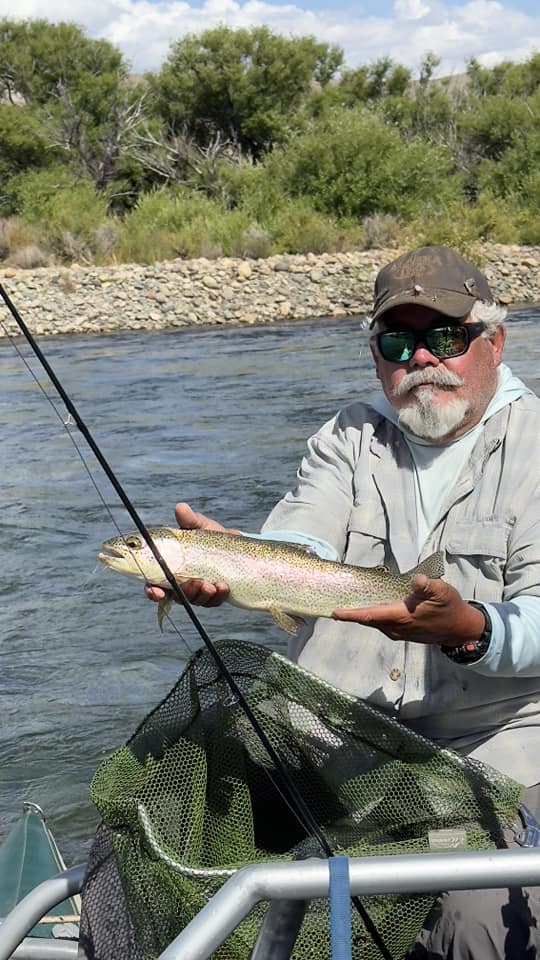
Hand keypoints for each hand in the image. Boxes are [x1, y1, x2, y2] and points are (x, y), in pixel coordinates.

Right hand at [145, 502, 233, 607]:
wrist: (236, 545)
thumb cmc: (211, 536)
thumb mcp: (199, 526)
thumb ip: (189, 520)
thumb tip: (180, 507)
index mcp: (170, 567)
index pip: (154, 583)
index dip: (151, 591)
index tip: (155, 591)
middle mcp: (180, 582)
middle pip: (174, 596)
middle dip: (183, 592)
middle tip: (195, 582)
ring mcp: (197, 591)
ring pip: (194, 600)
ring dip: (201, 594)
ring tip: (211, 584)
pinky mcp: (214, 597)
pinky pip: (213, 602)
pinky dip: (217, 596)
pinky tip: (223, 586)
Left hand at [332, 575, 484, 646]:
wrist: (460, 628)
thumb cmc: (450, 607)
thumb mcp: (442, 592)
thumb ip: (428, 586)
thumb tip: (417, 580)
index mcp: (401, 617)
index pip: (370, 616)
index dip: (351, 614)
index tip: (334, 612)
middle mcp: (396, 628)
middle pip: (367, 620)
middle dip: (350, 614)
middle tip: (334, 604)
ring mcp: (399, 632)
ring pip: (374, 623)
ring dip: (361, 615)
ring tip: (346, 604)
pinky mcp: (402, 633)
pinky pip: (381, 624)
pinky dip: (371, 617)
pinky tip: (368, 608)